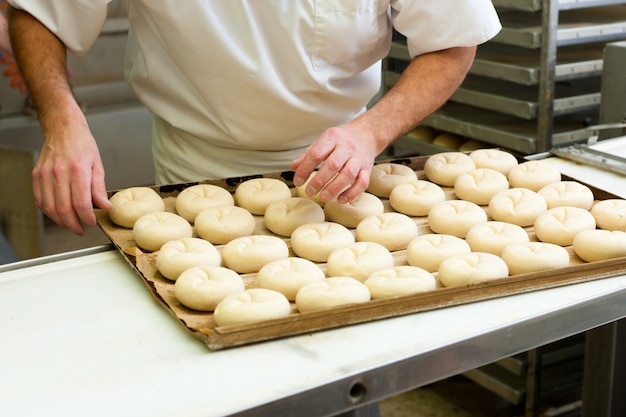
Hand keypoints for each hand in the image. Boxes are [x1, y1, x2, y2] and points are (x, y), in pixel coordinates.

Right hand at [32, 119, 111, 234]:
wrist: (63, 127)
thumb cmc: (82, 144)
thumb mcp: (97, 165)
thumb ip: (99, 188)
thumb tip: (105, 207)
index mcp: (78, 170)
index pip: (81, 203)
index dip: (86, 218)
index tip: (92, 222)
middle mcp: (59, 173)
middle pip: (63, 209)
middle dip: (73, 224)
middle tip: (81, 229)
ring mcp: (45, 174)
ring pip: (50, 208)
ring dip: (61, 221)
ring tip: (71, 224)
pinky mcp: (36, 175)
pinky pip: (40, 200)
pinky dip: (48, 212)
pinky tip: (58, 215)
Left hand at [290, 123, 379, 203]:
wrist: (367, 134)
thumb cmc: (341, 140)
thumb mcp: (324, 141)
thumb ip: (308, 154)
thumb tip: (293, 167)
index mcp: (332, 137)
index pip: (316, 153)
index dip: (305, 168)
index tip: (298, 181)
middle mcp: (347, 146)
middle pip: (333, 165)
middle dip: (319, 180)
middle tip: (310, 192)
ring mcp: (359, 158)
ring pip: (349, 174)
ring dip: (334, 188)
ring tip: (323, 197)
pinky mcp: (368, 169)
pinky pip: (363, 183)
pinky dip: (352, 193)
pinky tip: (340, 200)